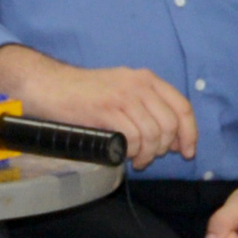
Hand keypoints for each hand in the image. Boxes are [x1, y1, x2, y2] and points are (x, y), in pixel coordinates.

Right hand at [0, 48, 196, 167]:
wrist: (49, 86)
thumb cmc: (83, 94)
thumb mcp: (120, 90)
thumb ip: (146, 108)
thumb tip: (171, 138)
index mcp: (146, 78)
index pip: (182, 106)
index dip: (189, 132)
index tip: (187, 151)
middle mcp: (138, 84)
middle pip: (170, 123)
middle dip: (165, 147)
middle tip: (150, 158)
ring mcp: (123, 95)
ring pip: (153, 133)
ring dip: (147, 153)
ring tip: (136, 159)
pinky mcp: (107, 109)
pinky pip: (132, 137)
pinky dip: (132, 151)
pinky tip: (124, 154)